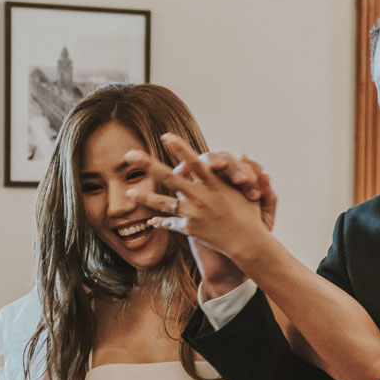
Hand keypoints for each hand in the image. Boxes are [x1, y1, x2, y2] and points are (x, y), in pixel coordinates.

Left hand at [124, 135, 274, 290]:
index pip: (195, 162)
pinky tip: (149, 220)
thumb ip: (240, 171)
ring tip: (128, 192)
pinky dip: (161, 222)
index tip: (166, 136)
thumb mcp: (246, 190)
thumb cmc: (250, 214)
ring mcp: (194, 213)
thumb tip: (242, 152)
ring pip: (164, 203)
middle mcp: (201, 197)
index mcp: (215, 184)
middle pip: (170, 178)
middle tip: (129, 154)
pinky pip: (171, 223)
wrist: (248, 243)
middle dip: (148, 165)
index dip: (181, 148)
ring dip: (145, 197)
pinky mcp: (191, 228)